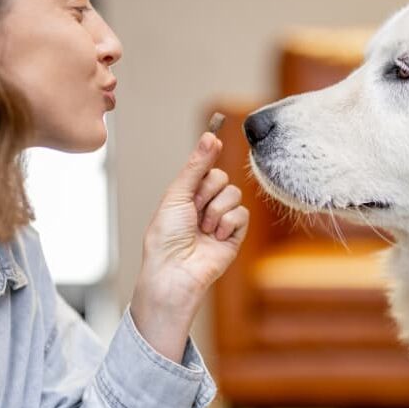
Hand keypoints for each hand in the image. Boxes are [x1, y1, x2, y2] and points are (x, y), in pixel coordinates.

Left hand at [130, 132, 248, 361]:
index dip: (207, 160)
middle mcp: (205, 205)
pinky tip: (214, 238)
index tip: (214, 138)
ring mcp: (221, 220)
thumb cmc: (166, 237)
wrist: (175, 271)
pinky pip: (242, 215)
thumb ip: (196, 166)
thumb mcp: (176, 194)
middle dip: (207, 192)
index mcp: (187, 194)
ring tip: (203, 229)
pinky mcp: (235, 235)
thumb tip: (211, 136)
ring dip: (216, 211)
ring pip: (234, 195)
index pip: (206, 167)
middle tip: (193, 210)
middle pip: (223, 178)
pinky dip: (227, 224)